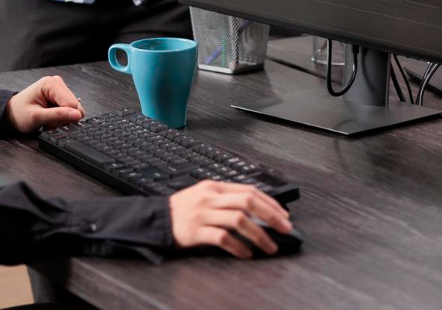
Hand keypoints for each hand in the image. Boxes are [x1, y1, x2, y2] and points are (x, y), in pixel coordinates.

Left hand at [5, 74, 85, 132]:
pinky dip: (61, 116)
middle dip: (63, 117)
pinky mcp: (59, 94)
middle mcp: (56, 82)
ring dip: (61, 118)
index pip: (71, 103)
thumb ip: (58, 115)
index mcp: (50, 84)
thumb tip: (78, 115)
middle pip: (73, 105)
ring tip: (47, 119)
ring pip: (72, 108)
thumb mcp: (37, 117)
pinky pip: (69, 108)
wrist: (10, 114)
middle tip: (48, 122)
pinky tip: (50, 117)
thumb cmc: (18, 114)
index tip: (52, 123)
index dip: (66, 117)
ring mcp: (58, 88)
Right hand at [168, 180, 293, 258]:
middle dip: (271, 215)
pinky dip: (238, 247)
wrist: (156, 219)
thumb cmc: (183, 209)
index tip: (284, 215)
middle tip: (285, 229)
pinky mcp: (195, 231)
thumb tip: (258, 210)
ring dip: (259, 235)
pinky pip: (222, 238)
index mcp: (215, 187)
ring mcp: (202, 214)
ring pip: (239, 219)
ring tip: (269, 247)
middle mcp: (210, 197)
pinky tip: (246, 254)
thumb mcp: (205, 196)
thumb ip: (227, 199)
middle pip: (248, 201)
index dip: (270, 203)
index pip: (250, 191)